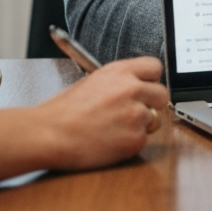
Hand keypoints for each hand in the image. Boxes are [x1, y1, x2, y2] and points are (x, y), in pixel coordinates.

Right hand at [40, 57, 168, 168]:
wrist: (49, 134)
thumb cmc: (63, 112)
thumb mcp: (92, 81)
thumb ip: (119, 81)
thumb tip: (136, 84)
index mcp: (120, 72)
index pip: (155, 67)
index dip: (150, 79)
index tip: (145, 87)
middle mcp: (132, 89)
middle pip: (162, 94)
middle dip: (150, 104)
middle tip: (133, 112)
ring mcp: (136, 114)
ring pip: (154, 119)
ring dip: (140, 125)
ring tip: (114, 128)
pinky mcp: (135, 138)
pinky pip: (143, 139)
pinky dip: (130, 143)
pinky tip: (111, 141)